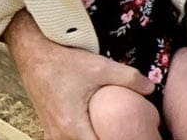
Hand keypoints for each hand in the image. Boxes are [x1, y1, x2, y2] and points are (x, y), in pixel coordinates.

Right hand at [5, 10, 153, 139]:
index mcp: (71, 126)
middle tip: (125, 131)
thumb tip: (151, 88)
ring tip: (114, 130)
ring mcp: (52, 134)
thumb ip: (130, 79)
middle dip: (108, 139)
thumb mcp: (101, 68)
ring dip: (95, 138)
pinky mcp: (51, 128)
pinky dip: (84, 136)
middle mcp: (58, 136)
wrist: (35, 54)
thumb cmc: (64, 62)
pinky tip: (97, 128)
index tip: (130, 135)